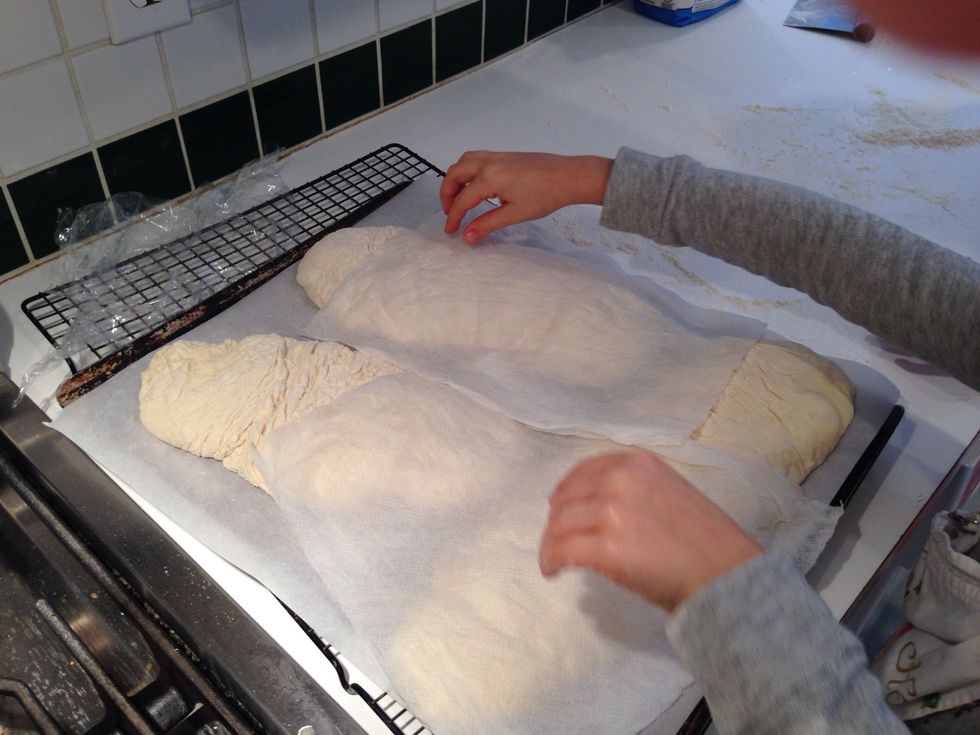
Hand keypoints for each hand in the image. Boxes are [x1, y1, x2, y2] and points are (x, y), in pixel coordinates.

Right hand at [440, 151, 612, 243]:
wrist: (568, 176)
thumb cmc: (545, 195)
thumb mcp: (514, 214)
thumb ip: (487, 224)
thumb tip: (468, 236)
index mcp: (489, 178)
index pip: (462, 200)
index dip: (454, 217)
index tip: (451, 231)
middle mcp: (488, 163)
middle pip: (455, 174)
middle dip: (447, 194)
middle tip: (450, 213)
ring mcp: (496, 156)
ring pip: (464, 162)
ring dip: (455, 179)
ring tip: (458, 197)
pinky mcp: (504, 155)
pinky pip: (476, 158)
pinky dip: (467, 171)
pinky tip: (476, 185)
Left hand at [539, 452, 762, 613]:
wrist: (725, 574)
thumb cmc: (706, 542)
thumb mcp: (670, 493)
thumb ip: (634, 490)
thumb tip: (599, 508)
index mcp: (638, 463)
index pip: (586, 470)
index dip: (567, 489)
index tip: (559, 504)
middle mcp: (621, 480)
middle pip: (568, 497)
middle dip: (556, 520)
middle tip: (555, 539)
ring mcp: (612, 512)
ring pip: (561, 524)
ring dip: (551, 543)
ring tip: (552, 560)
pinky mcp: (607, 548)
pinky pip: (563, 550)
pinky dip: (551, 560)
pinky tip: (553, 570)